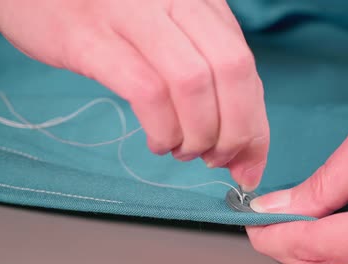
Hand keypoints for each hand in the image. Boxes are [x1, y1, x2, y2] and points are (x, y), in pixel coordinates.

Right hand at [0, 0, 268, 189]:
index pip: (247, 66)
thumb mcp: (168, 34)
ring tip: (183, 150)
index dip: (255, 124)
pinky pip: (147, 91)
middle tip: (217, 160)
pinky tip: (159, 142)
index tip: (250, 163)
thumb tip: (242, 148)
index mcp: (201, 1)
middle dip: (235, 131)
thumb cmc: (106, 17)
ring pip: (193, 83)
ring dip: (197, 134)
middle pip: (232, 72)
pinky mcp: (91, 37)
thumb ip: (207, 78)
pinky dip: (163, 128)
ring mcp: (133, 14)